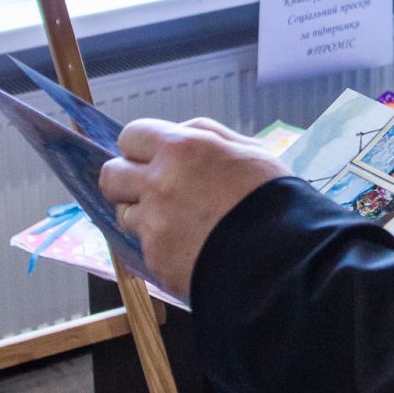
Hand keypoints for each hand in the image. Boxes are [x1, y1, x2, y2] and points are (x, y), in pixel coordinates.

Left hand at [98, 117, 284, 299]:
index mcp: (183, 148)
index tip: (152, 159)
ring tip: (177, 225)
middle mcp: (159, 181)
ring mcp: (154, 223)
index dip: (140, 148)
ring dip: (142, 217)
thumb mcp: (250, 151)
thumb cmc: (275, 199)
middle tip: (149, 191)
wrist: (281, 258)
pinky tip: (191, 249)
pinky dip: (162, 248)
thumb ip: (209, 136)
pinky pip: (145, 248)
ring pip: (123, 213)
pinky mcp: (155, 259)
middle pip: (111, 174)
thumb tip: (181, 133)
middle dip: (125, 181)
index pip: (131, 135)